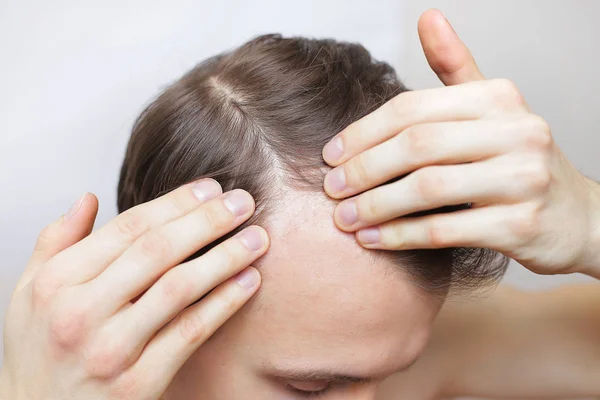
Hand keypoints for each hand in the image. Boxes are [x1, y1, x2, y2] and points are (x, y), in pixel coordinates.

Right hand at [0, 179, 267, 399]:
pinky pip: (190, 334)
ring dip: (225, 257)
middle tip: (244, 202)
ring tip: (257, 237)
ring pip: (179, 288)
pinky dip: (224, 303)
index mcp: (57, 282)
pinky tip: (249, 281)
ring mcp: (110, 351)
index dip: (176, 202)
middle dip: (208, 220)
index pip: (128, 227)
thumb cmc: (39, 352)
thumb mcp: (29, 293)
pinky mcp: (138, 385)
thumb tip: (89, 197)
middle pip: (158, 250)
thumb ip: (56, 241)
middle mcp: (80, 313)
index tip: (211, 188)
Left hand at [322, 9, 599, 275]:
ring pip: (427, 188)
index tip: (331, 155)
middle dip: (364, 169)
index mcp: (499, 98)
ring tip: (344, 219)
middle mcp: (517, 131)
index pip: (413, 109)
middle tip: (332, 189)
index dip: (363, 132)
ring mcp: (523, 178)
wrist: (577, 218)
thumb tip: (427, 17)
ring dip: (375, 205)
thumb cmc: (518, 162)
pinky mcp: (521, 224)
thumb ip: (456, 68)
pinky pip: (444, 229)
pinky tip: (372, 240)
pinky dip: (400, 236)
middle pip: (417, 145)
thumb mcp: (493, 110)